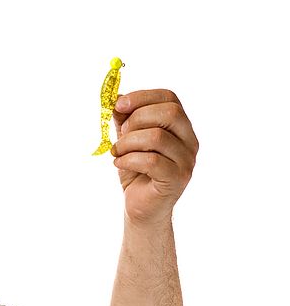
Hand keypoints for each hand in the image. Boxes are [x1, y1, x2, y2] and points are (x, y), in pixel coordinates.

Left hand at [111, 89, 198, 225]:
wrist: (140, 208)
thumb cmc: (136, 173)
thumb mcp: (128, 142)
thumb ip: (124, 120)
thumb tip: (116, 97)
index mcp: (180, 127)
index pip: (169, 98)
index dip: (143, 97)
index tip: (118, 104)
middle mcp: (189, 141)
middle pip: (169, 113)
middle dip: (136, 119)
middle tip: (120, 135)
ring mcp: (186, 161)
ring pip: (157, 137)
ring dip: (128, 143)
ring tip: (117, 153)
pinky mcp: (176, 179)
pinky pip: (151, 161)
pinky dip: (129, 159)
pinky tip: (120, 164)